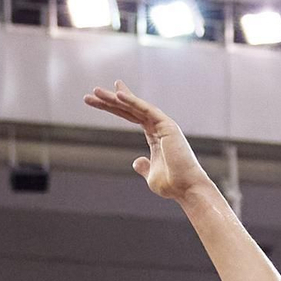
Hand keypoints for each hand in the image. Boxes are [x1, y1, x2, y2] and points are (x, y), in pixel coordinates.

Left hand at [85, 80, 209, 202]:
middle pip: (130, 109)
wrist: (187, 189)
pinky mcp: (167, 125)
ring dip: (115, 99)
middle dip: (110, 101)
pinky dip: (132, 102)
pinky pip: (146, 110)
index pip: (132, 116)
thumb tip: (135, 161)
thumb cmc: (172, 185)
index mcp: (155, 136)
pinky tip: (118, 96)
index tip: (102, 98)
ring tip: (96, 92)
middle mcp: (159, 127)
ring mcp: (163, 124)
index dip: (117, 107)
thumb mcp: (151, 175)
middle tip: (93, 93)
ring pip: (135, 107)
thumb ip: (143, 166)